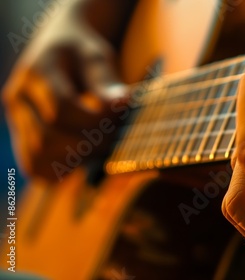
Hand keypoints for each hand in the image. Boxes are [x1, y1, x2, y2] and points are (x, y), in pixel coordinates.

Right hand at [2, 7, 126, 180]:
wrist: (56, 45)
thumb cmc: (81, 49)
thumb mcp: (96, 54)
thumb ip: (107, 79)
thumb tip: (122, 103)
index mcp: (36, 70)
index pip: (61, 108)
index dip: (94, 121)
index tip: (119, 118)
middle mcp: (18, 96)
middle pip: (47, 138)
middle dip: (88, 144)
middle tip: (115, 138)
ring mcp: (17, 117)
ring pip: (37, 156)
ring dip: (74, 161)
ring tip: (100, 148)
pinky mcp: (22, 133)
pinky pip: (34, 164)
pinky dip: (59, 170)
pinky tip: (83, 160)